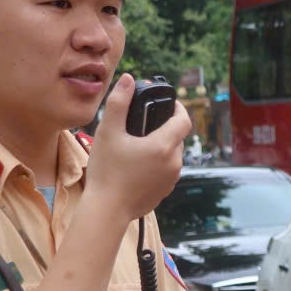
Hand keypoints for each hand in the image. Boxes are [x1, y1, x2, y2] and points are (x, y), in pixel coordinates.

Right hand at [83, 74, 190, 219]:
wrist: (106, 211)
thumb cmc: (106, 171)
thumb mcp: (108, 132)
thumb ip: (119, 103)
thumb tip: (129, 79)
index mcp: (164, 146)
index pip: (184, 120)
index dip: (179, 109)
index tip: (169, 104)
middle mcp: (174, 163)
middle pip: (177, 137)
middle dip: (165, 128)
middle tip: (144, 125)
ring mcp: (171, 179)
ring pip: (172, 155)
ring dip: (161, 147)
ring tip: (138, 145)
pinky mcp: (165, 192)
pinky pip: (166, 171)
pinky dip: (157, 164)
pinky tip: (138, 165)